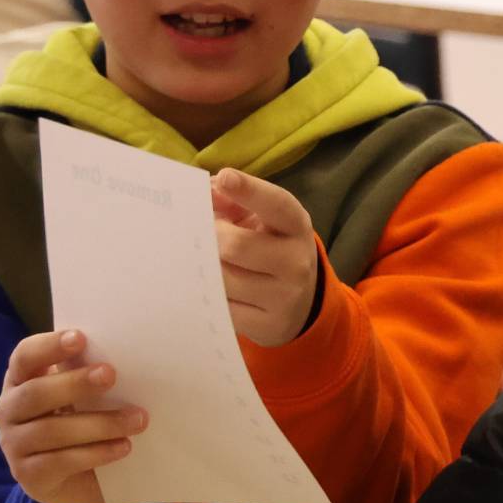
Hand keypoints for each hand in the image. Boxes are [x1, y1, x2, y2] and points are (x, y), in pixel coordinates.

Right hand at [0, 329, 147, 502]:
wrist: (77, 480)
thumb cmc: (81, 424)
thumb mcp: (83, 398)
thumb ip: (88, 378)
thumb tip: (123, 357)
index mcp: (20, 381)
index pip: (24, 357)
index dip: (48, 347)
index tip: (81, 338)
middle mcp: (9, 410)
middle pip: (35, 393)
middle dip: (74, 383)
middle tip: (110, 374)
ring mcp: (14, 445)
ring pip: (51, 431)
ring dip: (99, 423)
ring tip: (137, 420)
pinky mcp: (29, 476)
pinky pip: (61, 462)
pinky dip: (96, 453)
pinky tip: (123, 447)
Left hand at [212, 169, 321, 346]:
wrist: (299, 302)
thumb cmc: (270, 248)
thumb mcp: (262, 221)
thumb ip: (232, 201)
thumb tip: (206, 192)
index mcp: (296, 226)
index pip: (276, 205)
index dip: (250, 191)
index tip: (225, 177)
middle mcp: (297, 261)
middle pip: (235, 246)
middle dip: (210, 238)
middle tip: (203, 237)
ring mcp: (285, 297)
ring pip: (223, 279)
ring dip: (207, 269)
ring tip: (208, 264)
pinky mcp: (268, 325)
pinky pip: (222, 308)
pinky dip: (211, 296)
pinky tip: (214, 290)